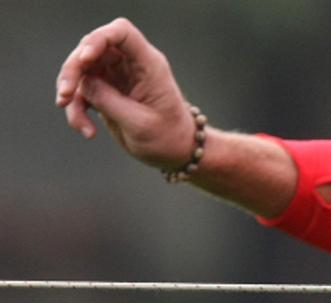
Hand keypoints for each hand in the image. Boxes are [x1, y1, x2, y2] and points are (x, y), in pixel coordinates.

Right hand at [55, 18, 195, 169]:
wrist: (176, 152)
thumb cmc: (167, 138)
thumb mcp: (138, 123)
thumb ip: (108, 100)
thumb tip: (82, 84)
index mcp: (148, 65)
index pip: (122, 32)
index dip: (98, 39)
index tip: (85, 58)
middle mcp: (131, 65)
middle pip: (92, 49)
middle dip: (73, 70)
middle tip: (65, 96)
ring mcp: (117, 75)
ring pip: (81, 70)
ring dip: (71, 94)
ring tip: (79, 124)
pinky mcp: (107, 90)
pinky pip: (82, 91)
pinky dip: (77, 109)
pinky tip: (87, 131)